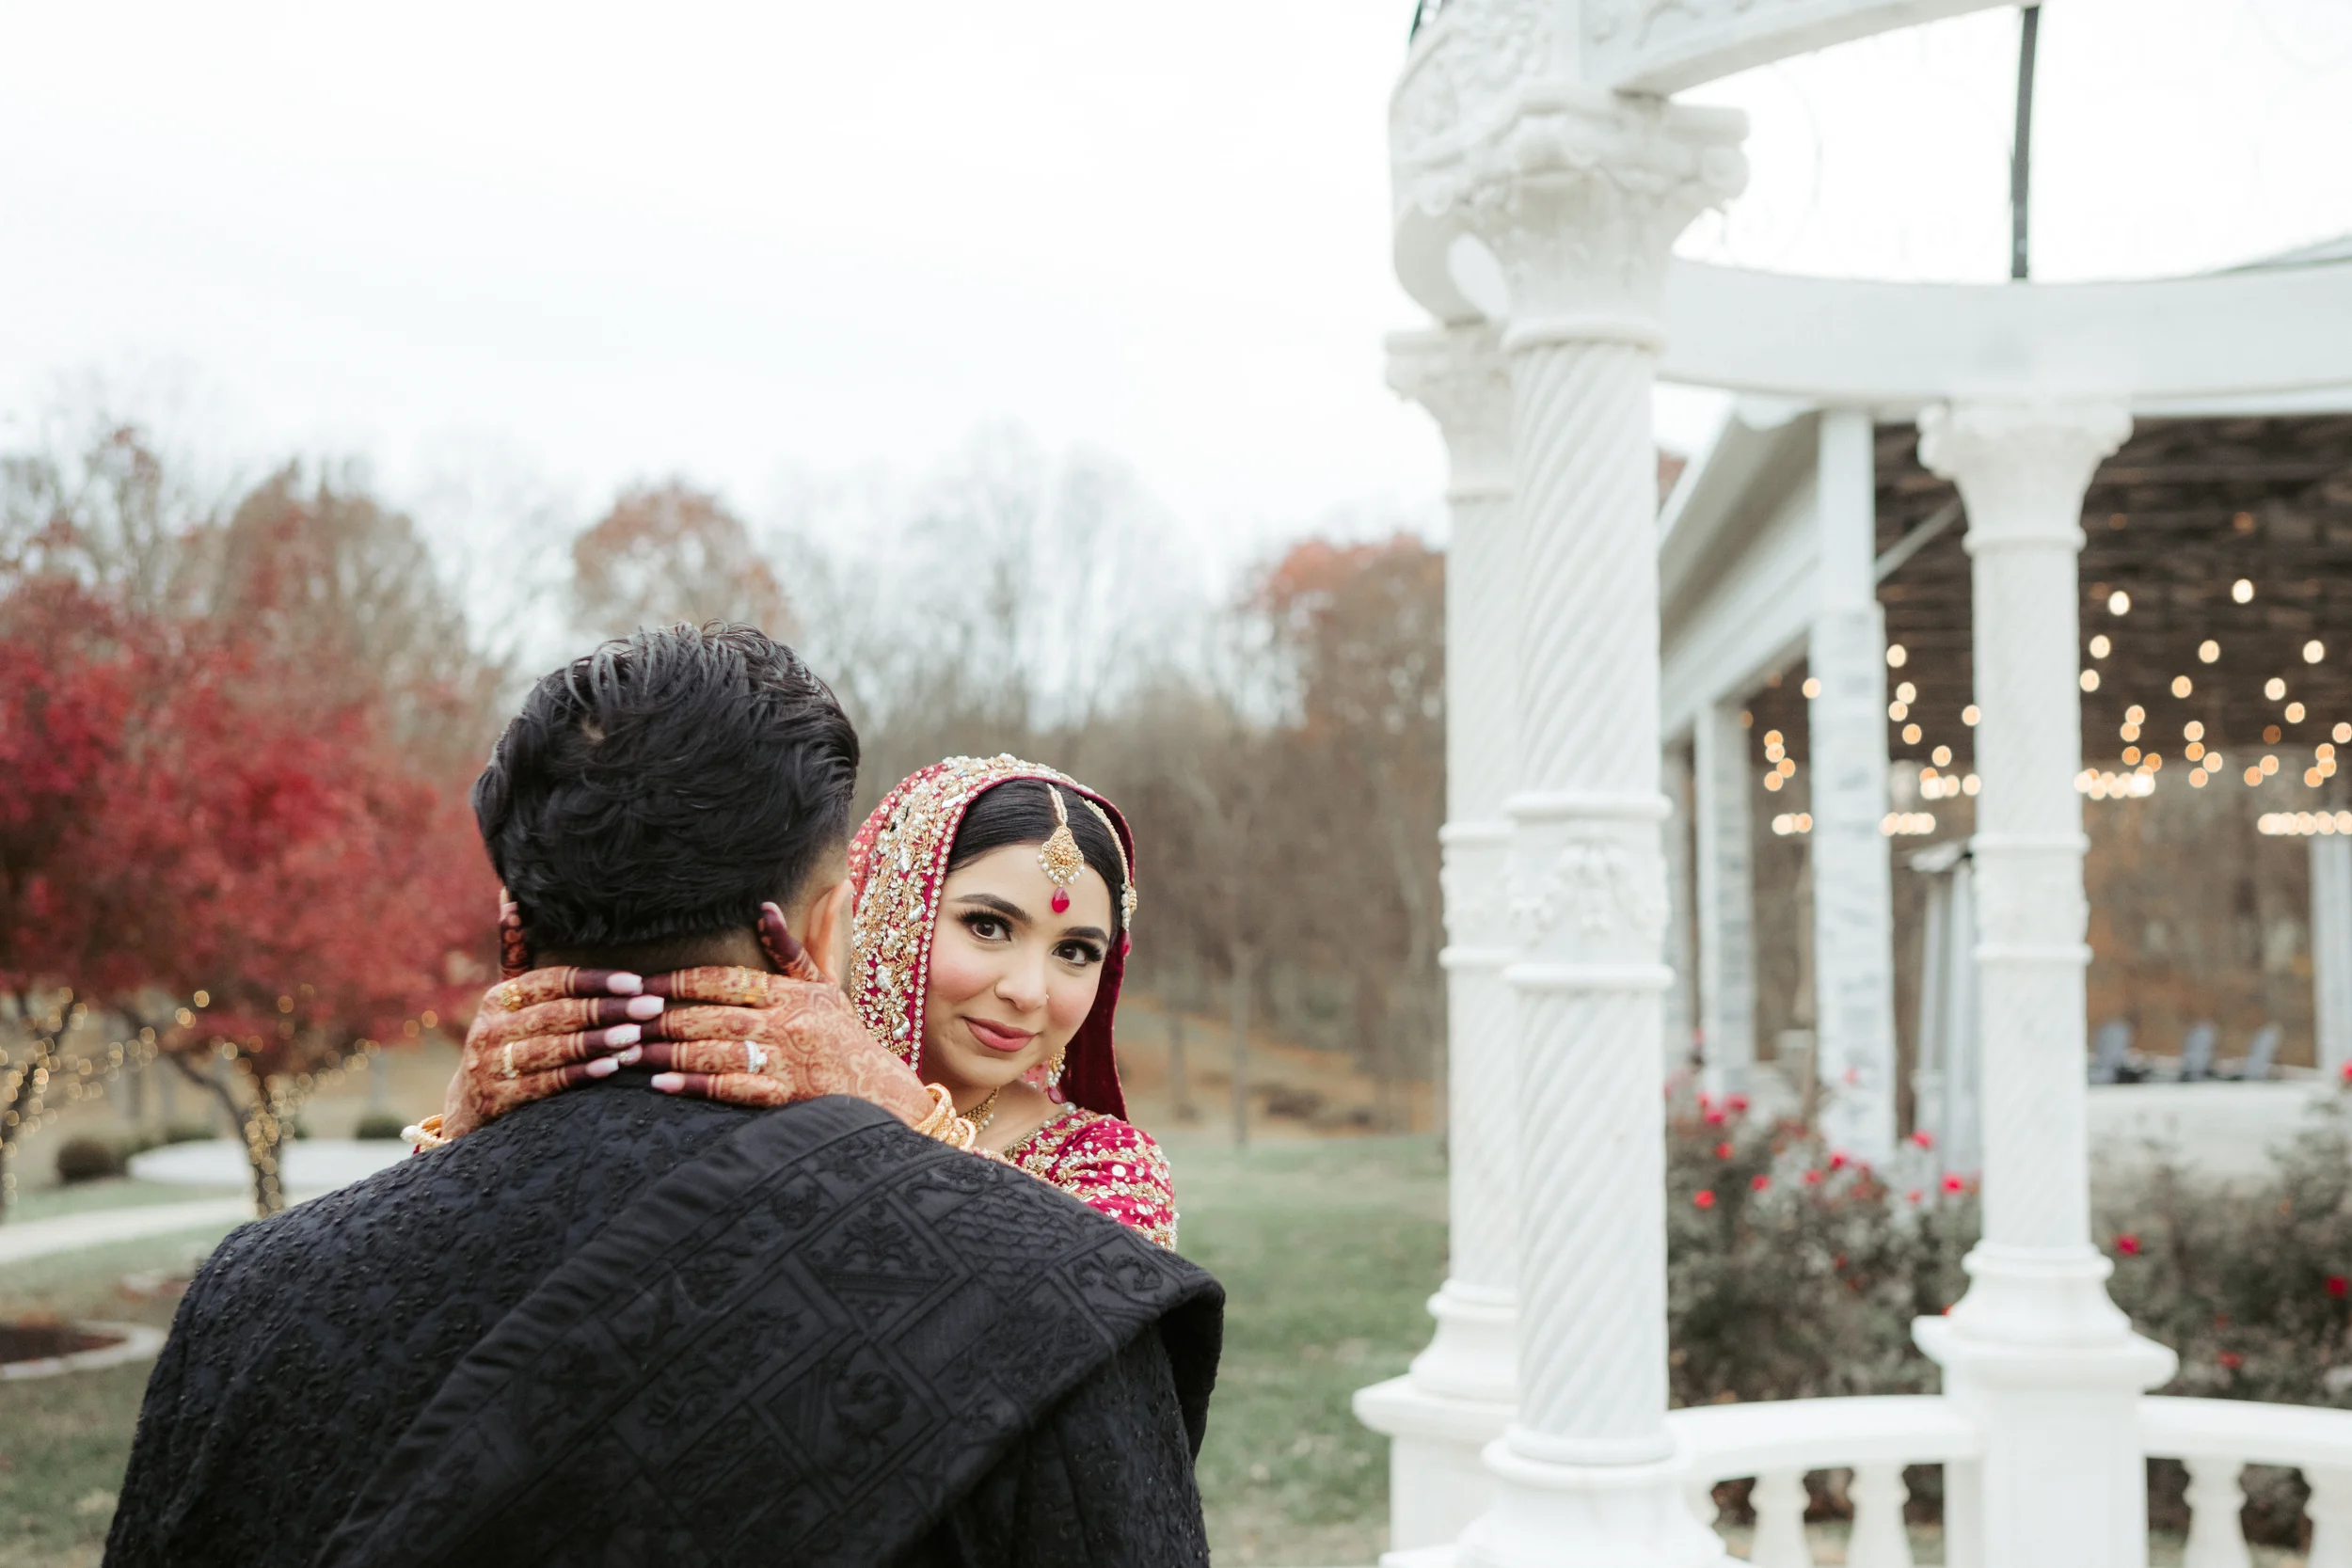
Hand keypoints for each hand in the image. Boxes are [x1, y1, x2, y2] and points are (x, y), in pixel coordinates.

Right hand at [439, 968, 664, 1137]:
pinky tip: (611, 1068)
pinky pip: (545, 1083)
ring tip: (637, 1037)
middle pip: (557, 1014)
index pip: (552, 983)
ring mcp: (492, 1064)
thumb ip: (515, 953)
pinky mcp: (498, 1098)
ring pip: (553, 1048)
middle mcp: (492, 1028)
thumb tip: (512, 899)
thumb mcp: (507, 1002)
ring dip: (597, 1042)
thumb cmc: (505, 1042)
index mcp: (499, 999)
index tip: (636, 982)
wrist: (469, 1106)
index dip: (595, 981)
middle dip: (608, 1010)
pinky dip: (579, 1074)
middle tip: (651, 1008)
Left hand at [635, 967, 933, 1125]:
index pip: (726, 980)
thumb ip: (791, 948)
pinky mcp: (784, 1096)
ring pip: (716, 1051)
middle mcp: (786, 1022)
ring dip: (669, 1052)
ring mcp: (784, 1060)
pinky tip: (662, 1085)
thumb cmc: (845, 1034)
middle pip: (712, 1015)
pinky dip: (696, 1085)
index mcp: (790, 992)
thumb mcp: (824, 983)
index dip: (681, 981)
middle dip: (663, 1017)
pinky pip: (733, 1088)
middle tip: (622, 1018)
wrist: (879, 1088)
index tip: (641, 984)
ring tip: (629, 1051)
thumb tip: (766, 906)